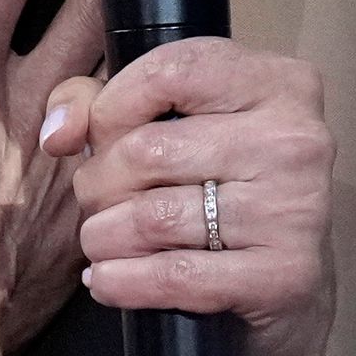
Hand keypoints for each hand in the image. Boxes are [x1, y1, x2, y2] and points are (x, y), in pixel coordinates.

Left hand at [48, 35, 337, 355]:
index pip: (169, 72)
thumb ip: (99, 102)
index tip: (101, 139)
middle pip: (147, 151)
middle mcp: (296, 138)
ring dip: (104, 237)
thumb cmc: (222, 188)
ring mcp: (296, 207)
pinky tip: (108, 280)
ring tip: (102, 242)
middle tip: (99, 203)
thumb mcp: (173, 121)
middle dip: (99, 184)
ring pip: (154, 217)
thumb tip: (59, 135)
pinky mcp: (286, 274)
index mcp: (277, 82)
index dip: (111, 108)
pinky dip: (123, 282)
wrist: (291, 282)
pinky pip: (175, 275)